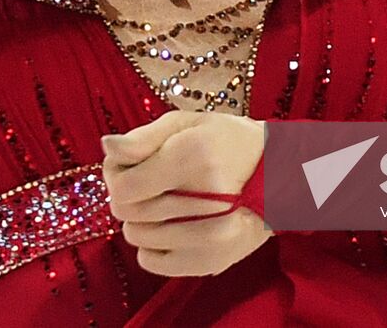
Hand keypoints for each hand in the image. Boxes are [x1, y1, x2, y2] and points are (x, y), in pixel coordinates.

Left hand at [101, 111, 269, 276]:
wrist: (280, 174)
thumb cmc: (227, 140)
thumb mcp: (186, 123)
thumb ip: (143, 138)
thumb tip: (106, 147)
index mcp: (194, 158)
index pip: (124, 187)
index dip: (115, 174)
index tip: (127, 165)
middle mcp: (205, 202)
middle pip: (127, 212)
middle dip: (126, 194)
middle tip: (145, 180)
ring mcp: (210, 238)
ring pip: (137, 237)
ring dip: (138, 219)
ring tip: (160, 200)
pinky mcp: (211, 260)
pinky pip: (152, 262)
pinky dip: (150, 245)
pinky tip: (167, 225)